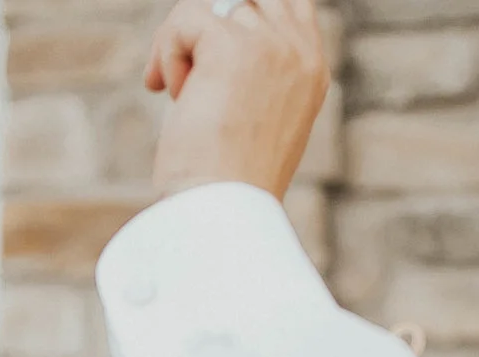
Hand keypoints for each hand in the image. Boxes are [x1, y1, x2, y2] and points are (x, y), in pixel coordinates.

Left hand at [144, 0, 330, 201]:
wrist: (221, 213)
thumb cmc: (228, 185)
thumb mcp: (256, 120)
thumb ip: (252, 73)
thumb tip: (207, 37)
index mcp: (311, 69)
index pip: (285, 3)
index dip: (241, 15)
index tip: (207, 51)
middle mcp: (297, 50)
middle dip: (205, 24)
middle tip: (184, 70)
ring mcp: (269, 44)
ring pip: (209, 6)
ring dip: (181, 46)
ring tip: (180, 95)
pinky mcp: (232, 45)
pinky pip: (185, 21)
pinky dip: (167, 54)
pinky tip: (173, 95)